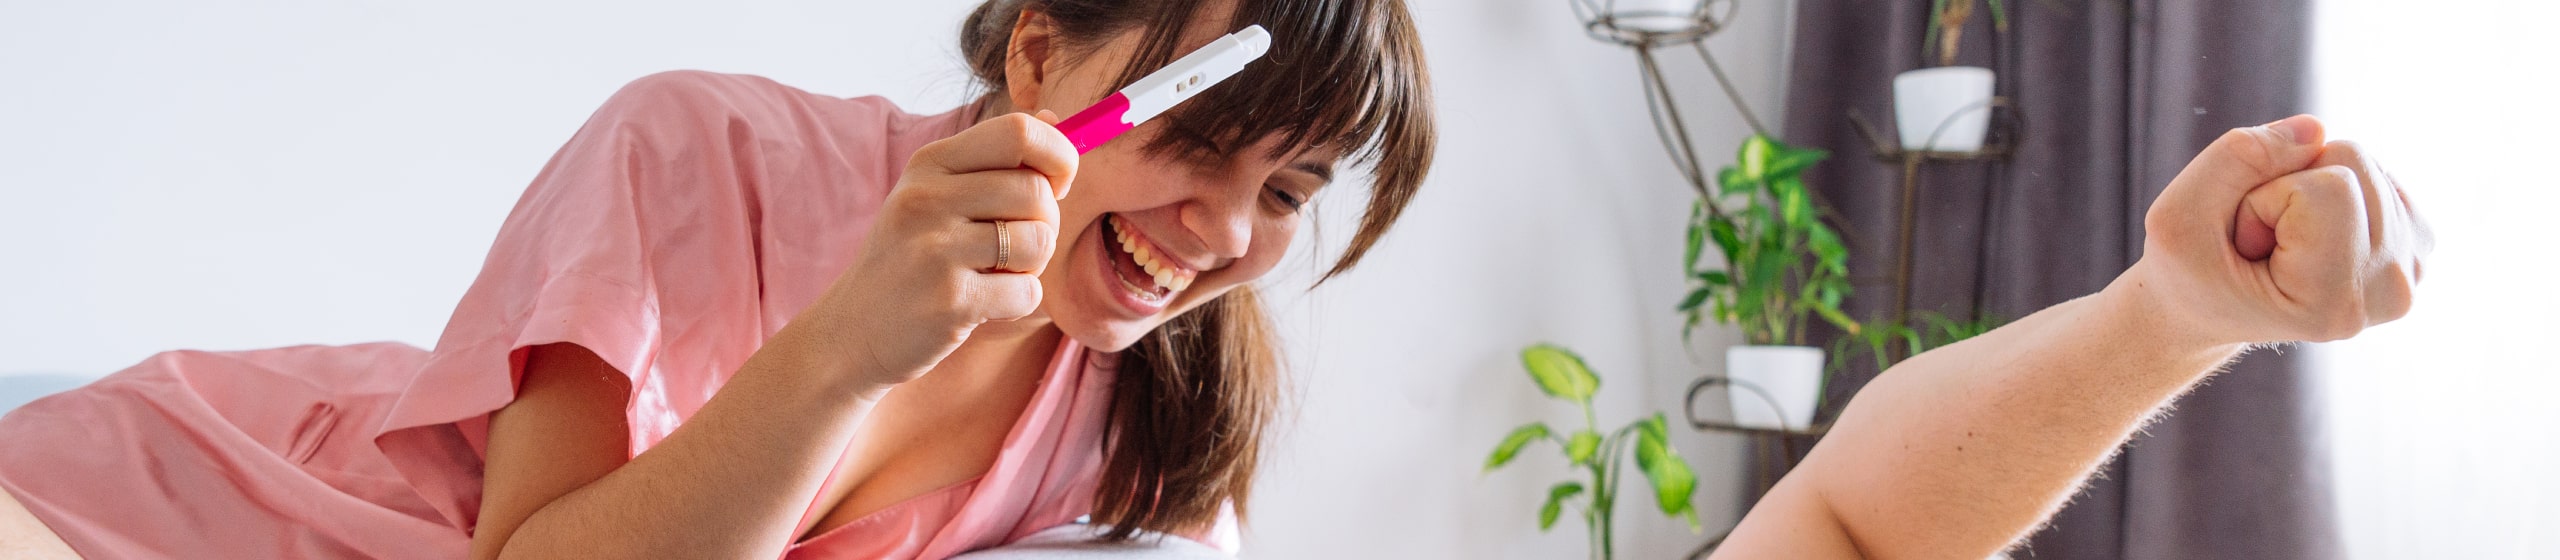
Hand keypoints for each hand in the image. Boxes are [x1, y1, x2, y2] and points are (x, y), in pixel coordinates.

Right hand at [803, 110, 1077, 386]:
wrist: (852, 332)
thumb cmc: (909, 259)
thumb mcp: (936, 195)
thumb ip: (996, 159)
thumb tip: (1057, 120)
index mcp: (929, 163)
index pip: (1020, 132)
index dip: (1058, 156)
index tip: (1055, 184)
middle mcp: (927, 198)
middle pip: (1037, 192)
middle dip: (1045, 223)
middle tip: (1016, 245)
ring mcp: (935, 250)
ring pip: (1039, 242)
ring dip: (1032, 265)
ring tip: (995, 274)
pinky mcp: (949, 302)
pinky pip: (1028, 292)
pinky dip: (1019, 302)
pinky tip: (983, 304)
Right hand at [2120, 115, 2434, 346]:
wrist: (2207, 312)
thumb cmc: (2186, 273)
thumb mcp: (2178, 217)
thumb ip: (2236, 160)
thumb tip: (2316, 128)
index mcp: (2337, 303)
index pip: (2330, 186)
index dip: (2265, 197)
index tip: (2243, 247)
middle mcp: (2393, 291)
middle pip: (2352, 161)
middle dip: (2288, 185)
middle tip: (2259, 241)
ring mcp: (2412, 269)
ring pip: (2361, 159)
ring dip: (2305, 186)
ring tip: (2278, 240)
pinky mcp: (2416, 244)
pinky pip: (2372, 167)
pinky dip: (2329, 185)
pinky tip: (2308, 231)